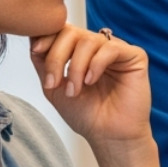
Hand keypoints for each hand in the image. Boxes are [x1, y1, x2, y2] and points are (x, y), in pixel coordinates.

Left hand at [29, 26, 162, 166]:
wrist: (108, 136)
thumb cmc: (86, 115)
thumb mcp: (55, 88)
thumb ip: (44, 64)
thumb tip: (32, 38)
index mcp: (80, 51)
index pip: (62, 30)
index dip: (47, 37)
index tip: (36, 50)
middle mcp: (98, 47)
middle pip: (72, 32)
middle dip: (57, 56)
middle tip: (54, 83)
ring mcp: (116, 50)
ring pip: (89, 41)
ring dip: (76, 67)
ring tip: (75, 90)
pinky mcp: (134, 57)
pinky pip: (111, 48)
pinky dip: (96, 64)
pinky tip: (91, 81)